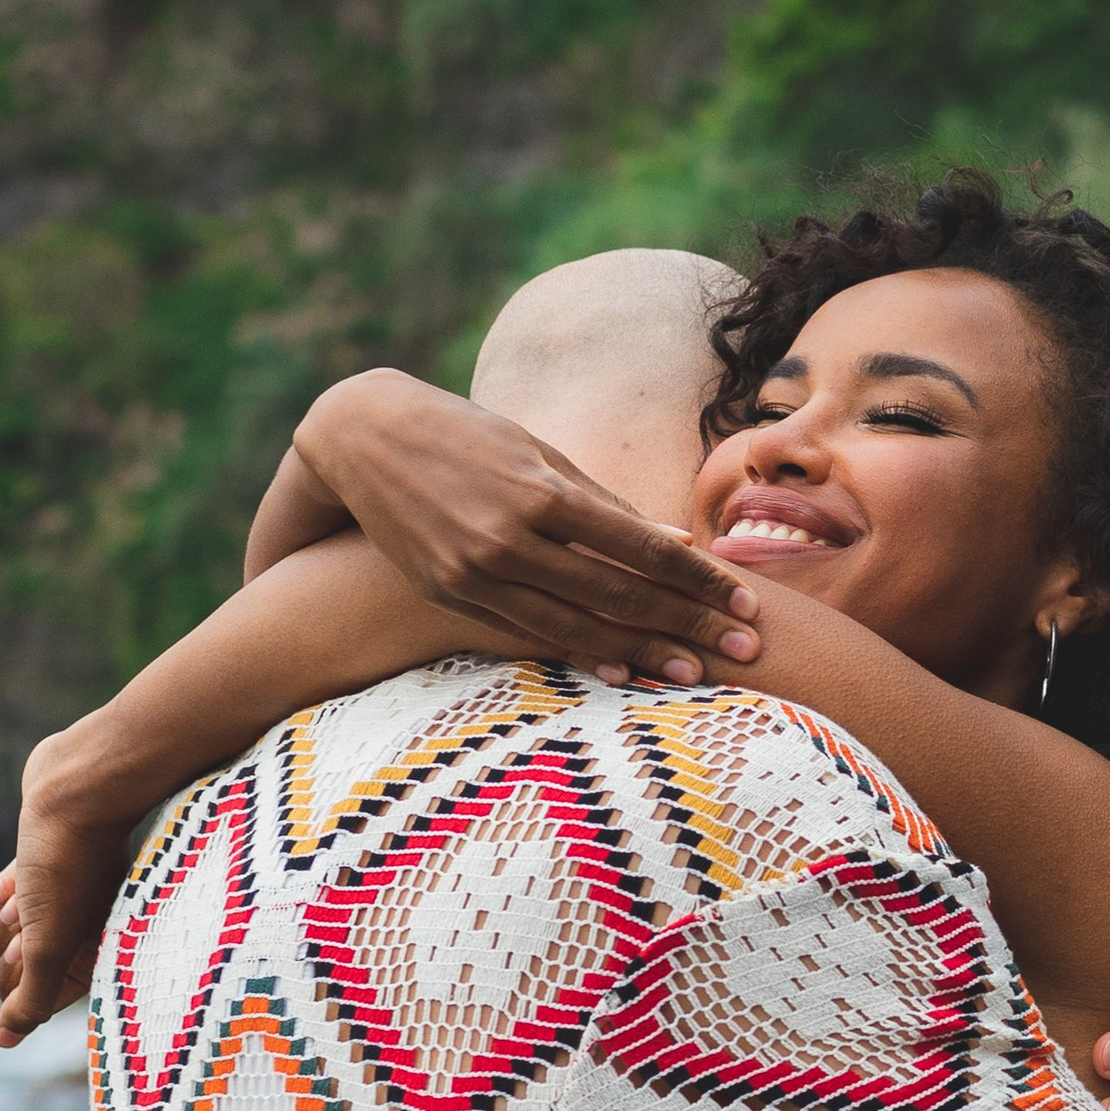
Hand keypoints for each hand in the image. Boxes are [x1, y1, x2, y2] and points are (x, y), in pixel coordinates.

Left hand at [0, 756, 132, 1049]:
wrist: (73, 791)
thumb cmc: (70, 867)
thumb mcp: (49, 943)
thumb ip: (30, 1000)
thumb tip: (4, 1043)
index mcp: (84, 965)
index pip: (24, 999)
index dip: (17, 969)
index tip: (34, 935)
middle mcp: (68, 944)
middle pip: (0, 971)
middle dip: (2, 937)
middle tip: (28, 904)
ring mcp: (44, 912)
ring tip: (21, 884)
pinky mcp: (21, 882)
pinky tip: (6, 877)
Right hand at [290, 372, 761, 682]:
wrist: (361, 439)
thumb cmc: (466, 436)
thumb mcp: (536, 453)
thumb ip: (604, 505)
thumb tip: (680, 543)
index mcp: (541, 491)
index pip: (640, 546)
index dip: (698, 579)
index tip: (745, 601)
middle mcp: (510, 537)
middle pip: (618, 594)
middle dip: (688, 624)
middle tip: (748, 651)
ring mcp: (477, 571)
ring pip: (577, 623)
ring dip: (644, 651)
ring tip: (696, 674)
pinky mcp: (454, 593)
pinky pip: (530, 633)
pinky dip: (582, 653)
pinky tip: (623, 672)